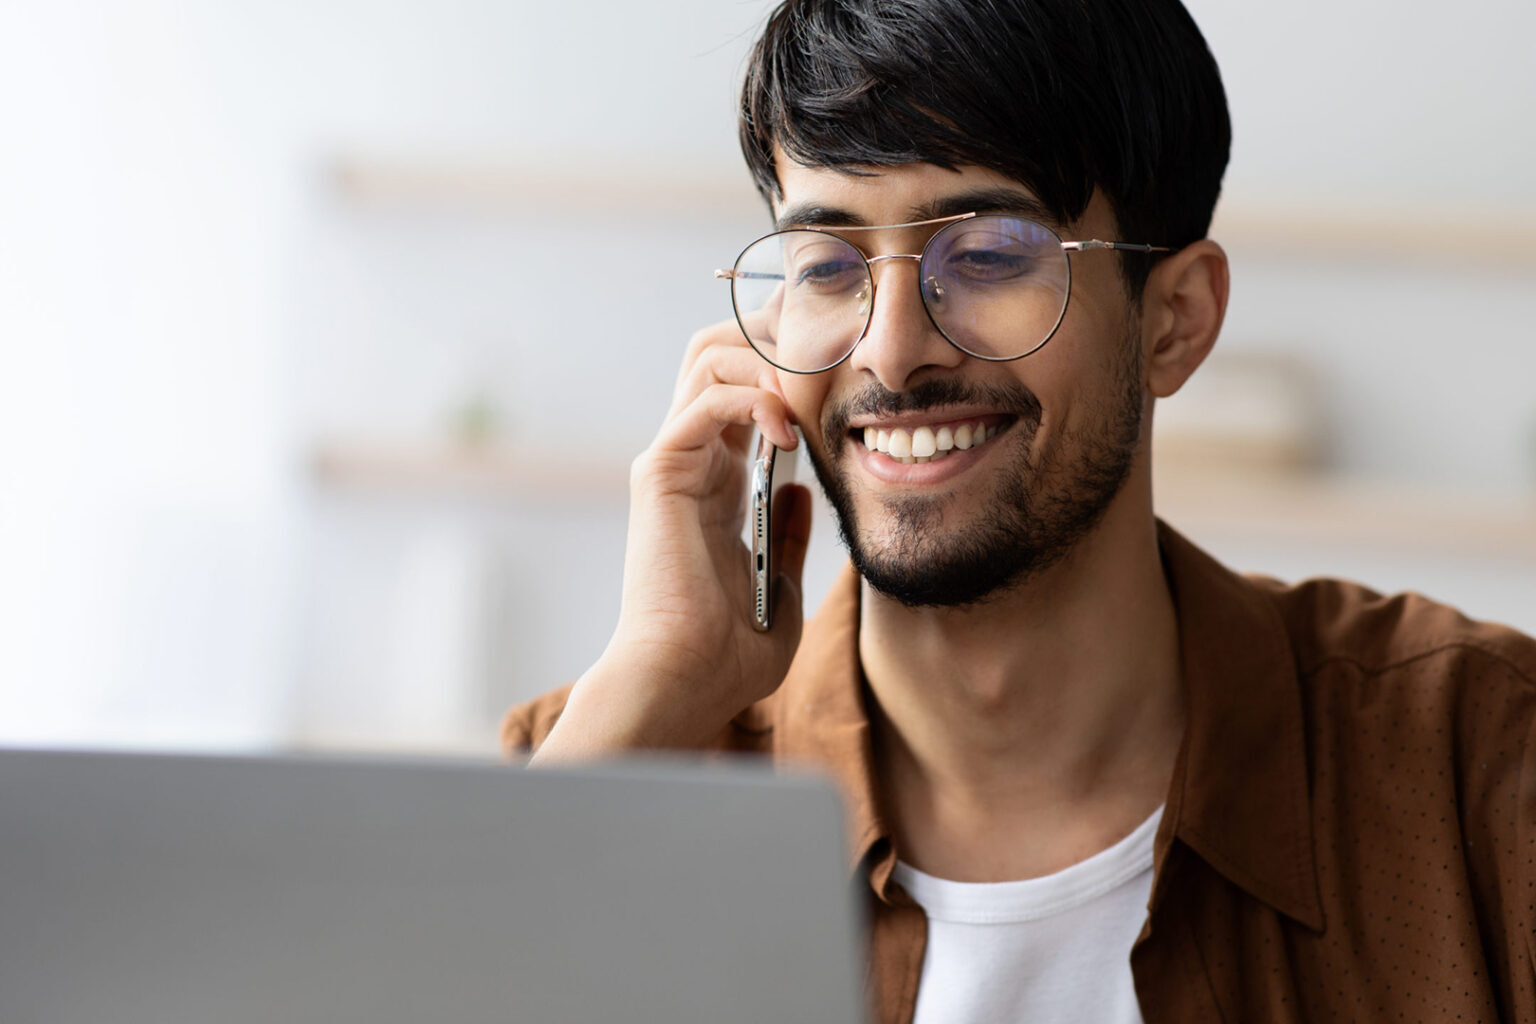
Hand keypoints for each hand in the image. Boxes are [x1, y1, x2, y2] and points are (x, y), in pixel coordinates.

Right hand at [532, 317, 812, 761]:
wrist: (686, 683)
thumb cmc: (728, 656)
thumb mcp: (781, 587)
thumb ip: (789, 535)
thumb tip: (801, 488)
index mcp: (718, 484)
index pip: (747, 388)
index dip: (787, 362)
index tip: (840, 359)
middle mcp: (693, 461)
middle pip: (721, 351)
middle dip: (774, 335)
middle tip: (828, 348)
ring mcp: (674, 461)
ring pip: (707, 357)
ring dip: (766, 358)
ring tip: (807, 390)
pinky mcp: (661, 471)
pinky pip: (705, 400)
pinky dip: (751, 398)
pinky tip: (787, 431)